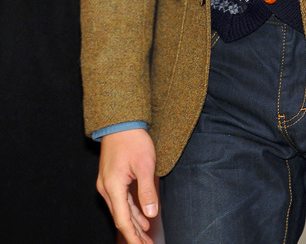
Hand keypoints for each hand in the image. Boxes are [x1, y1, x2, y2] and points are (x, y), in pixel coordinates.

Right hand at [98, 128, 157, 243]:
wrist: (120, 121)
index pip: (123, 220)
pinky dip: (132, 210)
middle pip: (121, 218)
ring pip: (121, 210)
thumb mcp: (145, 165)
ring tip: (147, 236)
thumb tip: (150, 214)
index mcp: (113, 186)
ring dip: (134, 223)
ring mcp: (107, 183)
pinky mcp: (111, 178)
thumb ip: (147, 191)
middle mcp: (106, 188)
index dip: (133, 237)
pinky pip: (121, 200)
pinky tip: (142, 218)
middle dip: (134, 234)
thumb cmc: (133, 140)